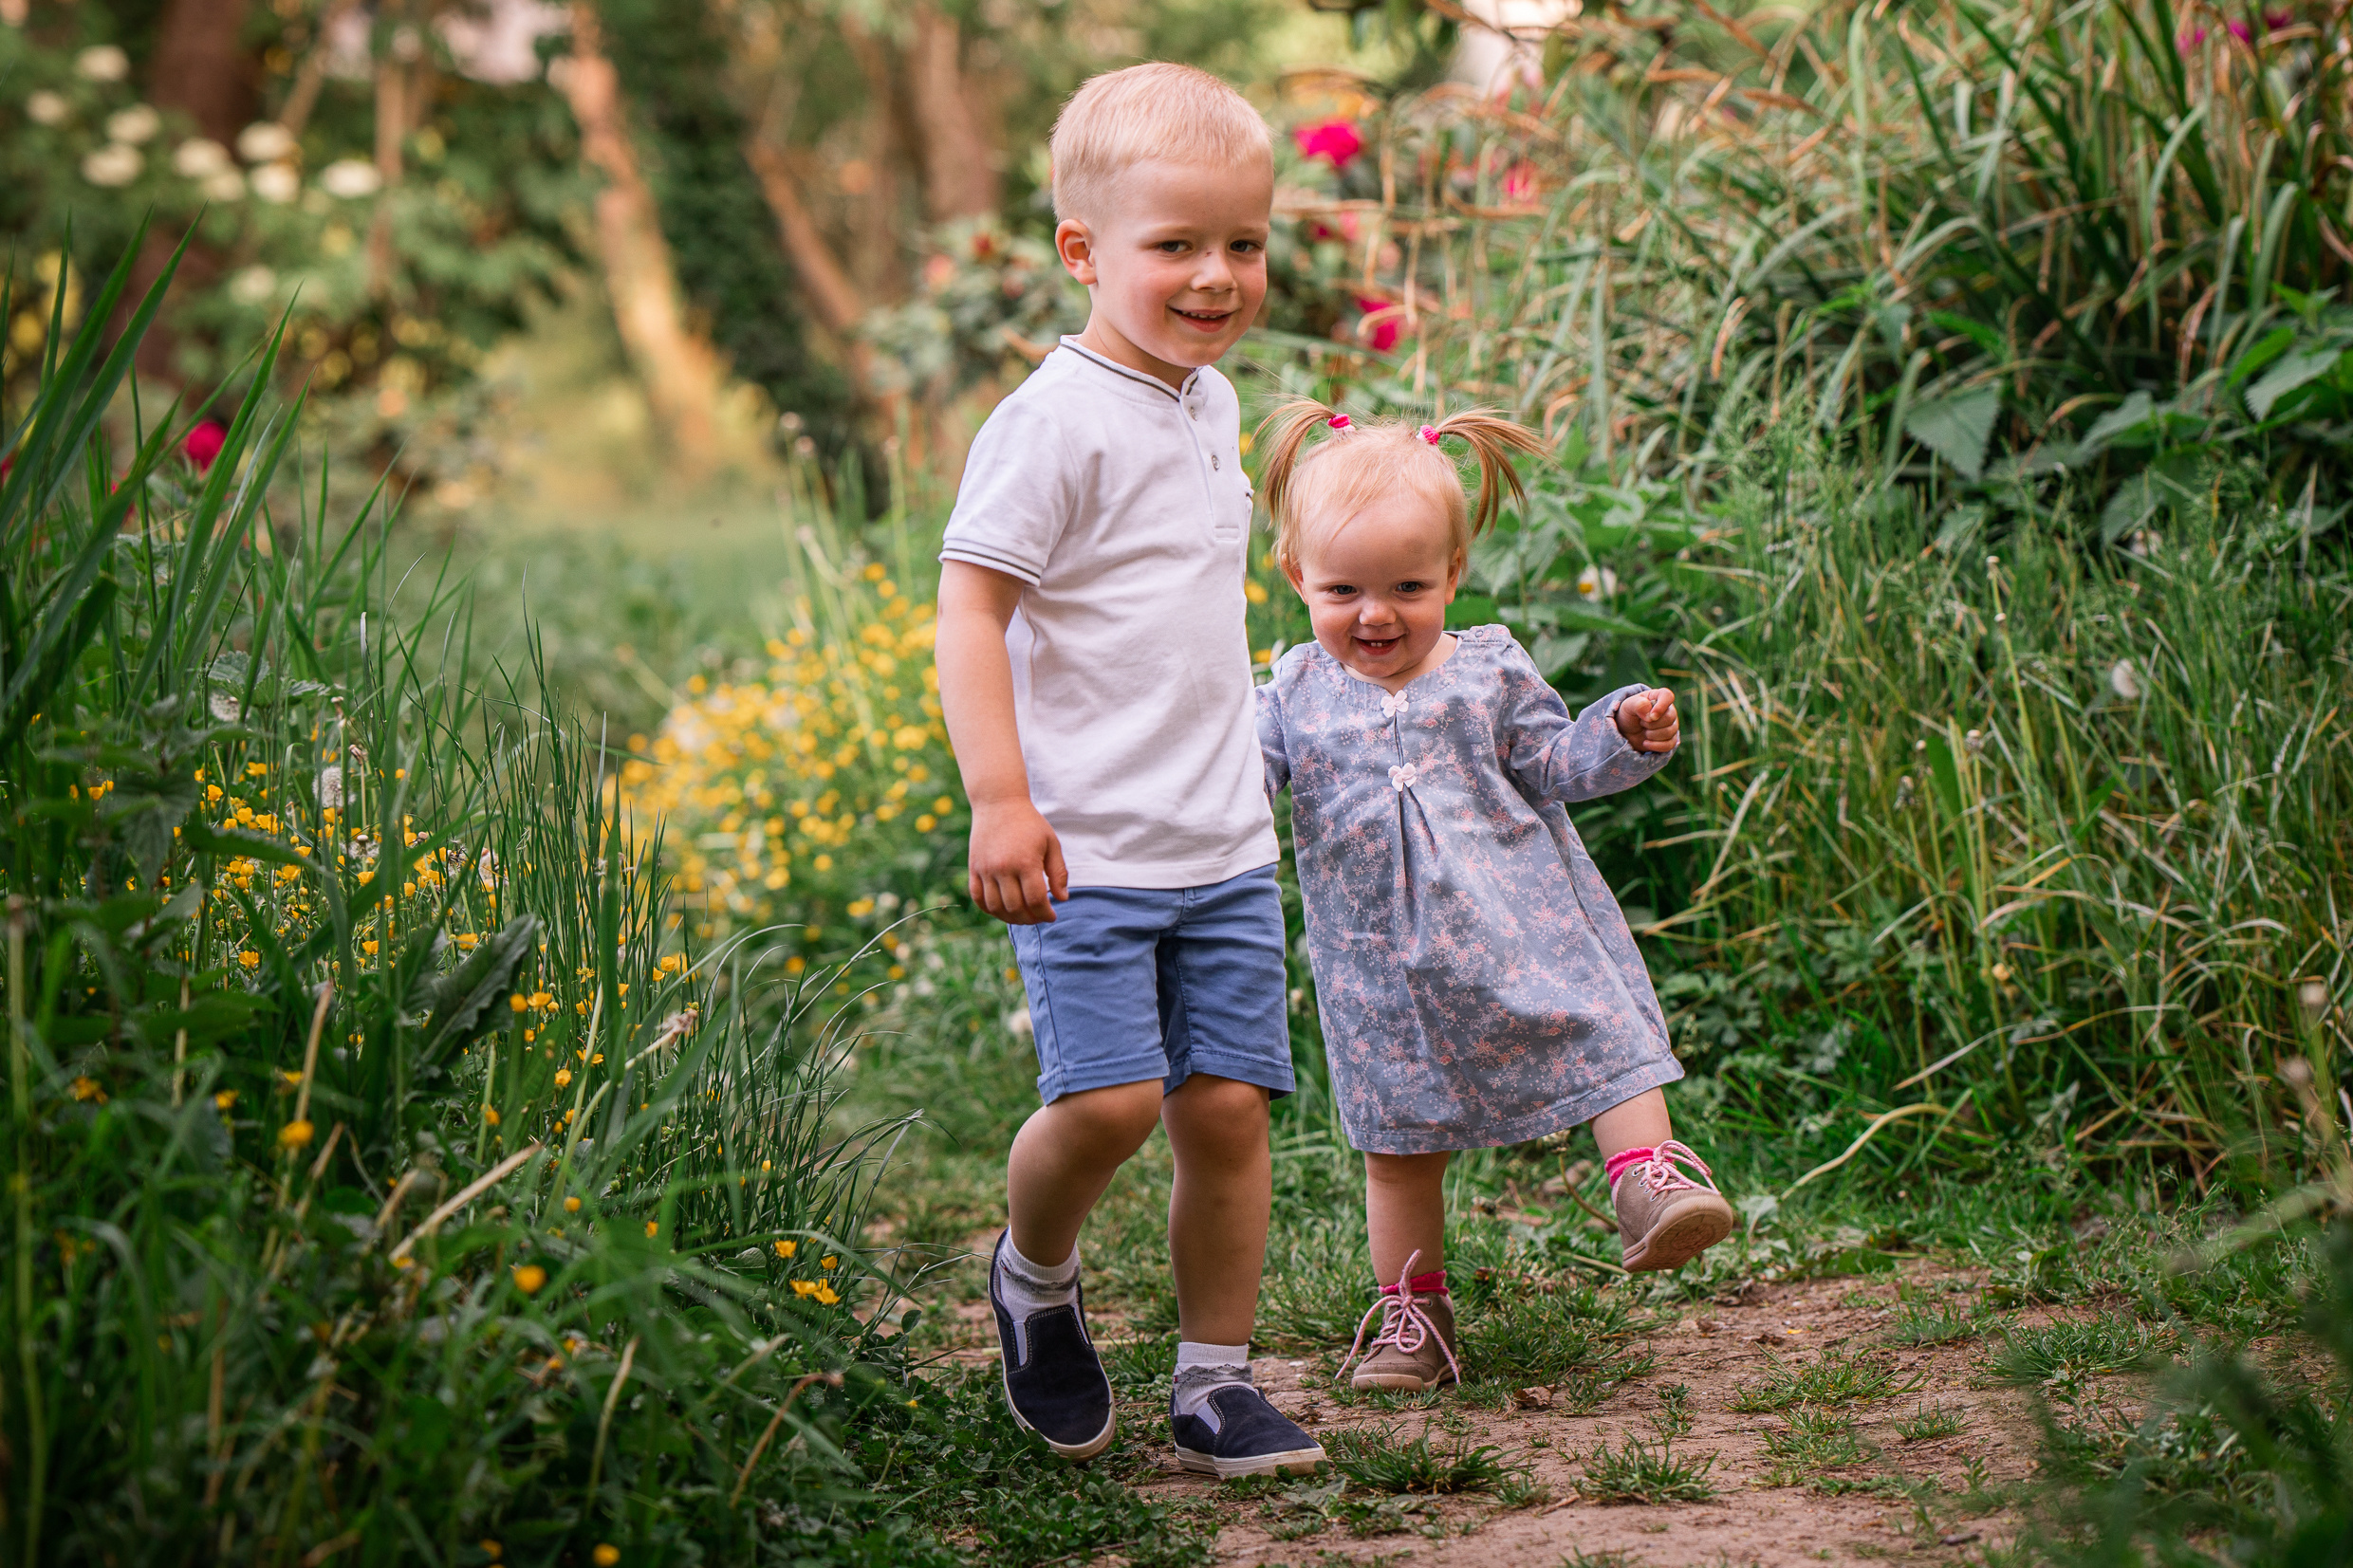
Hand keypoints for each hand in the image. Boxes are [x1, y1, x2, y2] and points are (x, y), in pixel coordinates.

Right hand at [967, 797, 1067, 924]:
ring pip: (996, 907)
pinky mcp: (974, 869)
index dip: (1046, 913)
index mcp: (1025, 862)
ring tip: (1023, 915)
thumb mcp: (1051, 843)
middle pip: (1015, 908)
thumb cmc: (1029, 824)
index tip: (1052, 915)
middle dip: (1030, 918)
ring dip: (1011, 918)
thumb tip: (1062, 899)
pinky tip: (1003, 909)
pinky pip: (978, 899)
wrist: (998, 804)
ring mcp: (985, 870)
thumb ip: (1058, 872)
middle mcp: (1003, 868)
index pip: (1036, 900)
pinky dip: (990, 910)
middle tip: (1039, 916)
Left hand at [1615, 687, 1679, 752]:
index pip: (1668, 696)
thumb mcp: (1628, 706)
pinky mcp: (1670, 739)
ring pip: (1670, 732)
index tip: (1651, 716)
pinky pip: (1670, 745)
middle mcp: (1669, 710)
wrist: (1625, 732)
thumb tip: (1651, 715)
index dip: (1661, 706)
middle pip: (1669, 717)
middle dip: (1651, 724)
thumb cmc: (1628, 714)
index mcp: (1659, 697)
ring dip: (1652, 735)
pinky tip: (1646, 743)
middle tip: (1641, 723)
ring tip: (1644, 731)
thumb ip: (1638, 705)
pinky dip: (1656, 746)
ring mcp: (1672, 725)